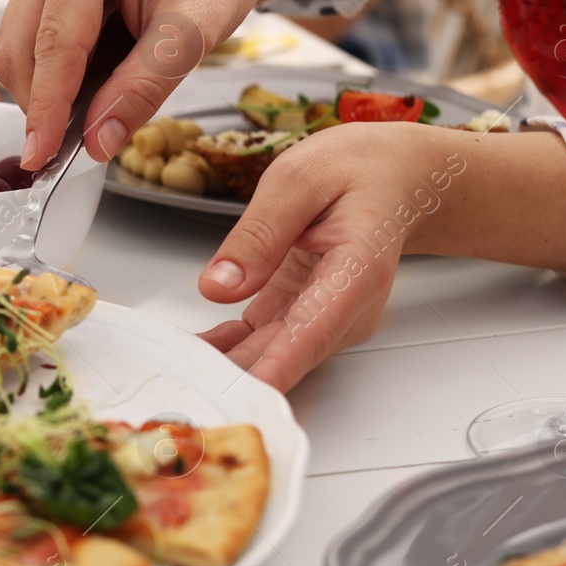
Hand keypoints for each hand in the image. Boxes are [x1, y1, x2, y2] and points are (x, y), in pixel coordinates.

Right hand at [0, 0, 268, 168]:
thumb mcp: (193, 35)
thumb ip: (143, 88)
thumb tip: (97, 141)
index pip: (56, 41)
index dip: (48, 105)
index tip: (43, 155)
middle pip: (20, 50)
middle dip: (42, 106)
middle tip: (73, 150)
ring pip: (16, 55)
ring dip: (46, 95)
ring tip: (96, 108)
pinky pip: (29, 51)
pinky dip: (52, 83)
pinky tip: (89, 87)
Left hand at [195, 123, 426, 390]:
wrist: (395, 178)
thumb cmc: (360, 171)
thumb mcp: (300, 178)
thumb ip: (260, 233)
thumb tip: (218, 285)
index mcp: (355, 271)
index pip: (310, 334)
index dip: (270, 370)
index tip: (234, 394)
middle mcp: (346, 308)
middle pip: (283, 357)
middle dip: (230, 373)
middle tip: (175, 379)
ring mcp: (327, 319)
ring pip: (269, 357)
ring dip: (223, 364)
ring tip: (170, 365)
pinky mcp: (306, 318)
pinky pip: (262, 342)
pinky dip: (228, 347)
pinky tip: (191, 348)